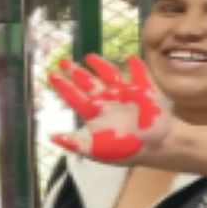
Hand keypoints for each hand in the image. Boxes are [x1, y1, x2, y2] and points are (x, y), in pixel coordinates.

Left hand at [47, 54, 169, 162]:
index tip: (51, 74)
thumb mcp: (94, 150)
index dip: (63, 86)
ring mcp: (125, 94)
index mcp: (94, 113)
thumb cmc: (124, 151)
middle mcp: (107, 101)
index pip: (74, 96)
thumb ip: (74, 143)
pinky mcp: (144, 90)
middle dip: (76, 71)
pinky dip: (136, 66)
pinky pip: (139, 74)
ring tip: (89, 56)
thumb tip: (51, 138)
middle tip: (63, 61)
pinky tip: (130, 59)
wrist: (156, 148)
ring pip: (109, 74)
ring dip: (100, 64)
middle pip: (88, 82)